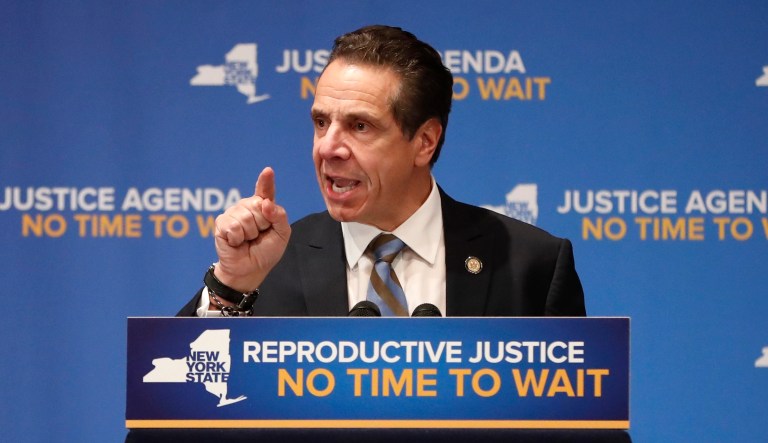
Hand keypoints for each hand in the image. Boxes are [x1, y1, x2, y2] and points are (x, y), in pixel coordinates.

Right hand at [212, 167, 290, 291]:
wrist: (250, 269)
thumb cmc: (266, 251)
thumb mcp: (282, 234)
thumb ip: (280, 216)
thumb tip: (266, 203)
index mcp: (263, 207)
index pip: (265, 190)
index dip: (266, 181)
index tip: (268, 171)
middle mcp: (247, 206)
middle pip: (258, 205)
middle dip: (262, 224)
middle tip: (258, 236)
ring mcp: (233, 213)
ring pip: (246, 217)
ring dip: (250, 233)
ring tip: (247, 240)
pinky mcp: (221, 223)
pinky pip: (234, 226)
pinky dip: (238, 238)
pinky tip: (236, 242)